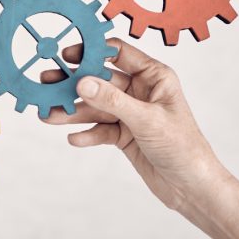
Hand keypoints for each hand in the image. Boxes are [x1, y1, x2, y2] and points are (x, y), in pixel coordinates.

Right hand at [43, 39, 225, 212]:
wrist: (192, 188)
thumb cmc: (183, 147)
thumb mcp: (146, 120)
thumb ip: (113, 100)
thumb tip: (83, 82)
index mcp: (154, 76)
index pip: (118, 53)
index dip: (92, 51)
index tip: (66, 54)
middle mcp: (141, 91)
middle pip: (100, 81)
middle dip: (74, 84)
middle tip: (47, 83)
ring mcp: (131, 113)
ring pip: (96, 107)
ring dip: (74, 112)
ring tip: (50, 115)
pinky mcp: (125, 135)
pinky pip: (100, 129)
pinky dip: (87, 133)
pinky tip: (74, 138)